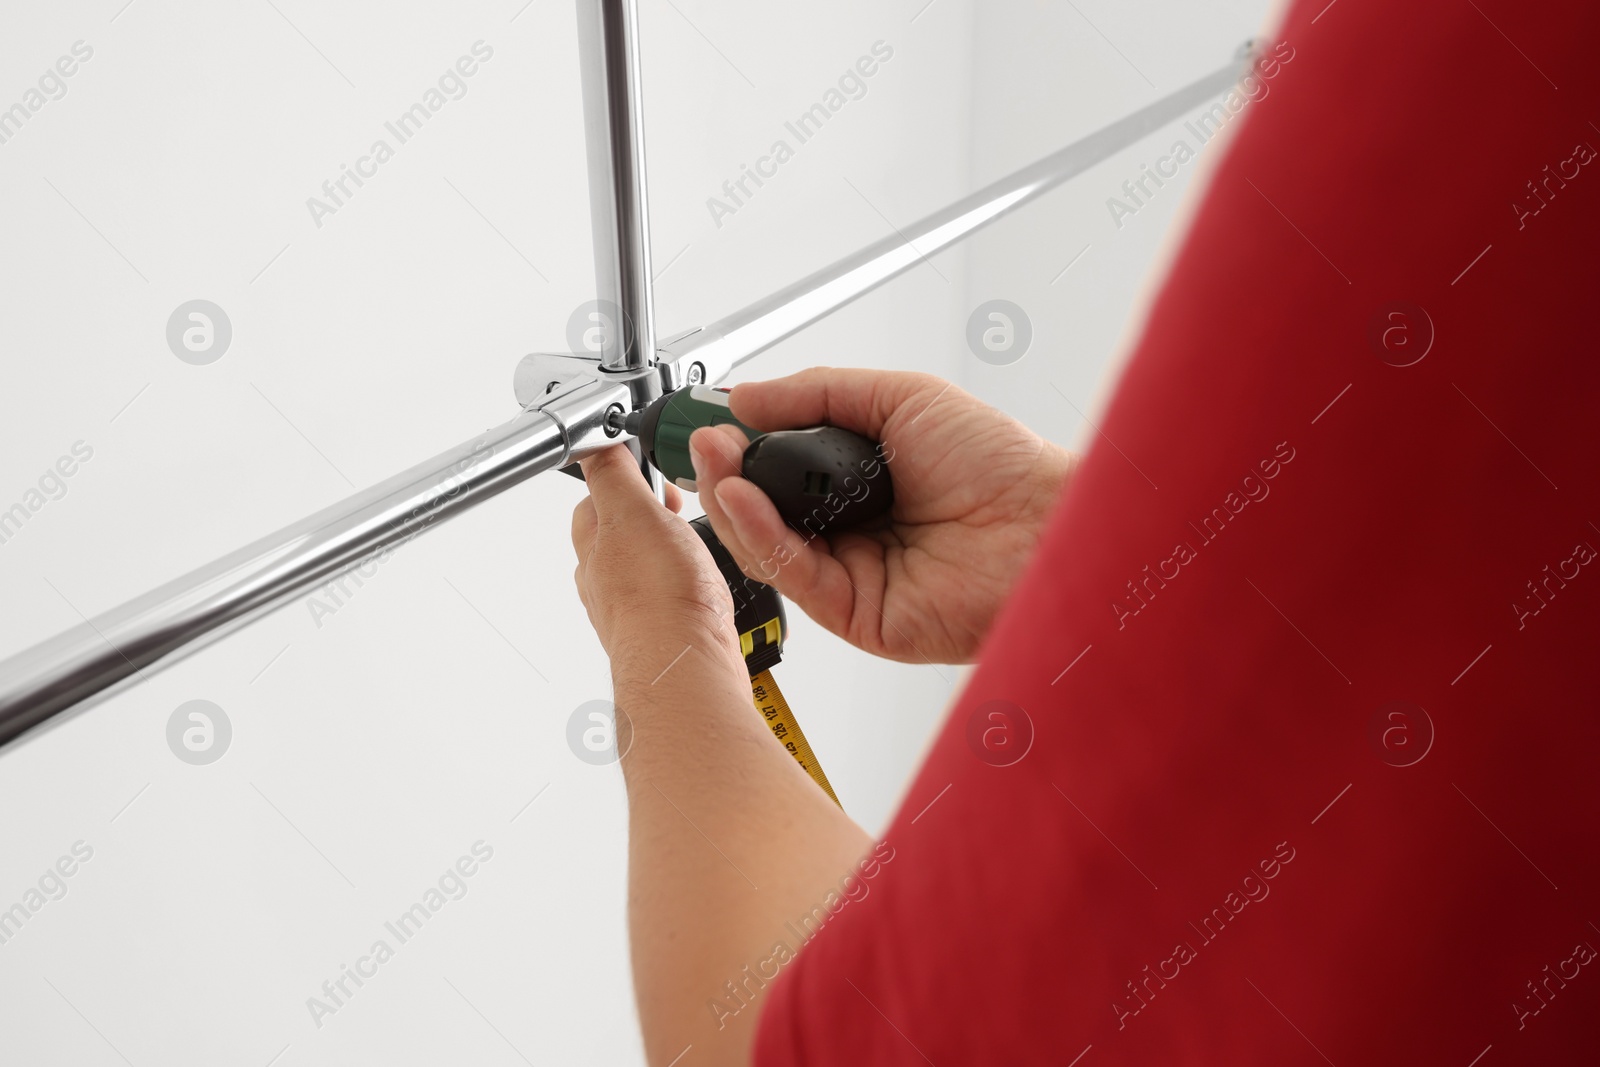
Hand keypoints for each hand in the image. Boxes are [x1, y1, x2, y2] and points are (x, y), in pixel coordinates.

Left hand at [570, 445, 744, 686]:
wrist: (684, 665)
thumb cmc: (658, 597)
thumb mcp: (632, 510)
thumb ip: (612, 473)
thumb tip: (592, 441)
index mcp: (593, 547)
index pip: (594, 499)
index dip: (623, 478)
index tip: (650, 474)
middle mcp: (606, 583)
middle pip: (620, 537)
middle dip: (649, 519)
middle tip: (680, 510)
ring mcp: (636, 612)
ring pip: (647, 572)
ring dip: (671, 556)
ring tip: (699, 548)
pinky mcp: (668, 635)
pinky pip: (675, 602)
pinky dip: (690, 589)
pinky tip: (708, 590)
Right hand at [691, 368, 1075, 664]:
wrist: (1048, 521)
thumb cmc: (1002, 466)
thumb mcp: (901, 399)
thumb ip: (819, 394)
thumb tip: (748, 397)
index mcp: (862, 482)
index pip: (779, 470)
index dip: (740, 447)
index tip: (708, 420)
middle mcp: (854, 532)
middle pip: (764, 512)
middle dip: (725, 474)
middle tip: (702, 441)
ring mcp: (854, 576)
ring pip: (770, 548)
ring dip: (733, 504)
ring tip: (715, 462)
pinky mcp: (859, 616)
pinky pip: (797, 578)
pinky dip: (762, 538)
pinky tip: (746, 501)